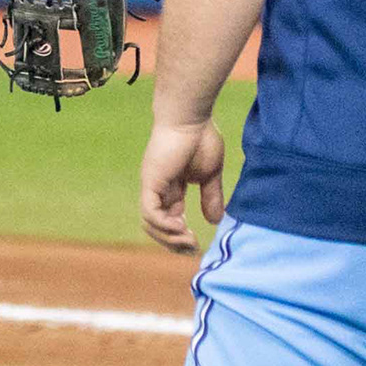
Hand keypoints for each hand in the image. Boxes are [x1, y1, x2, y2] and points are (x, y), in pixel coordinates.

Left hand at [139, 116, 228, 249]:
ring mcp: (152, 186)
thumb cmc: (201, 138)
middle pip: (157, 227)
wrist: (191, 117)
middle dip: (174, 243)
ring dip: (168, 238)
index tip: (197, 244)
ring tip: (188, 240)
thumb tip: (215, 221)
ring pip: (151, 223)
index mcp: (171, 188)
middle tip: (192, 248)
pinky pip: (150, 212)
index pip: (170, 220)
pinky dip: (163, 225)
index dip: (181, 236)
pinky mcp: (151, 182)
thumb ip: (210, 197)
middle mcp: (158, 190)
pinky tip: (181, 226)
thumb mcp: (210, 175)